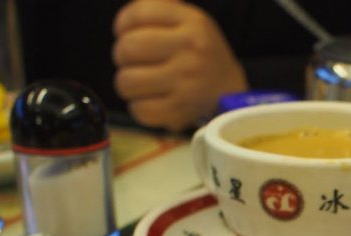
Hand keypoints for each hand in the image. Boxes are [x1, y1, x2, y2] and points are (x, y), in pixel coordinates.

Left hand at [112, 0, 246, 130]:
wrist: (228, 88)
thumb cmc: (198, 51)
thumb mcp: (187, 19)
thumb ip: (160, 5)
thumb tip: (130, 14)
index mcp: (192, 22)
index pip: (138, 14)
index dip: (122, 24)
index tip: (126, 33)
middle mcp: (191, 50)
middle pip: (128, 48)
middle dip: (122, 55)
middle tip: (132, 61)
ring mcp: (187, 82)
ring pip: (128, 81)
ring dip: (126, 82)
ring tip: (137, 81)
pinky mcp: (181, 110)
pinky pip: (140, 110)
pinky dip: (138, 107)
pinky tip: (147, 100)